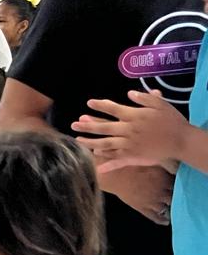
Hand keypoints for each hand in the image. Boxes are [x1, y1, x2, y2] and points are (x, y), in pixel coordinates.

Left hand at [72, 89, 189, 171]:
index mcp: (134, 116)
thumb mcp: (160, 105)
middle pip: (104, 127)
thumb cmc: (172, 121)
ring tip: (77, 140)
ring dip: (90, 142)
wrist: (181, 141)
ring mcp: (129, 144)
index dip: (100, 105)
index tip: (89, 103)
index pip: (113, 109)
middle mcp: (128, 130)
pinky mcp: (132, 156)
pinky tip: (94, 161)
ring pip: (105, 143)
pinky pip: (115, 158)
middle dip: (87, 126)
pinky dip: (105, 160)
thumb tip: (129, 93)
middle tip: (74, 124)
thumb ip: (145, 98)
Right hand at [97, 163, 173, 224]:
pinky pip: (155, 216)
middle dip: (177, 194)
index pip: (178, 182)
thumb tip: (172, 166)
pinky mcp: (142, 208)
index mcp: (164, 178)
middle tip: (178, 194)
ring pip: (168, 207)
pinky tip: (166, 220)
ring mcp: (152, 201)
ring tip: (174, 207)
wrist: (113, 175)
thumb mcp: (149, 160)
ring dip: (172, 207)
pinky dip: (162, 220)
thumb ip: (162, 164)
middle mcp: (161, 191)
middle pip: (175, 195)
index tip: (179, 181)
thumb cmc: (129, 165)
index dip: (180, 182)